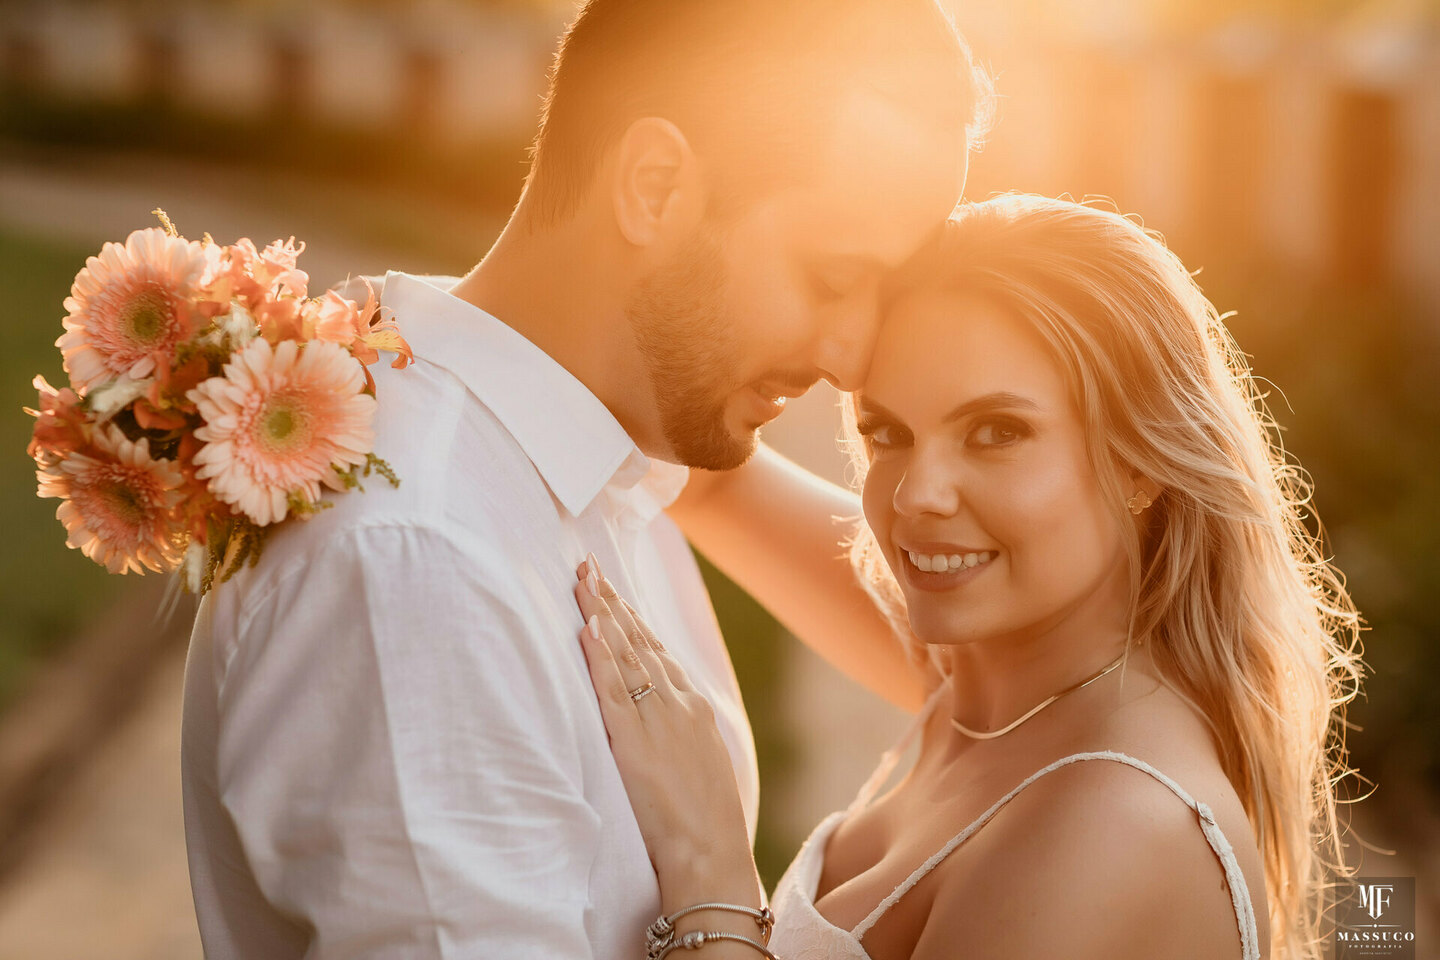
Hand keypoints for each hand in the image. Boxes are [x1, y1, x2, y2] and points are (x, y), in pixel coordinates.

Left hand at [572, 556, 761, 913]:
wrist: (711, 856)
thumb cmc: (706, 822)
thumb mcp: (700, 763)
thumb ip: (680, 732)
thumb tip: (661, 714)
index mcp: (694, 707)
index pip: (656, 648)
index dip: (630, 616)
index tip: (610, 587)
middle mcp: (678, 703)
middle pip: (638, 640)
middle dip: (611, 600)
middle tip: (587, 563)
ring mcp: (659, 720)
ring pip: (625, 655)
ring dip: (601, 614)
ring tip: (581, 580)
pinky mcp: (635, 743)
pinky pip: (613, 691)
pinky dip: (600, 658)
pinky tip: (588, 630)